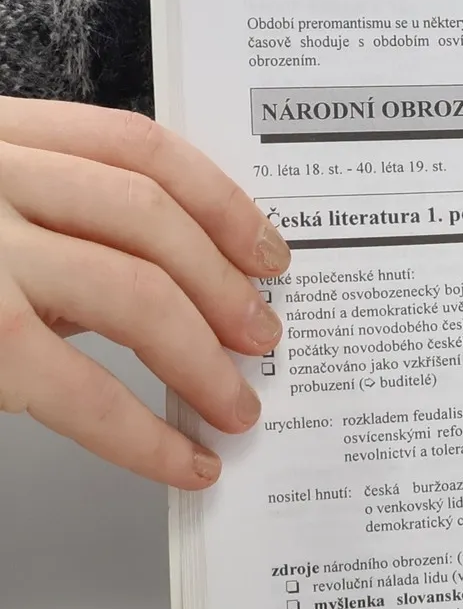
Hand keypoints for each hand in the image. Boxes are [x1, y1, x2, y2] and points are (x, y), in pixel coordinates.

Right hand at [0, 98, 288, 488]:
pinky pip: (77, 388)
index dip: (222, 200)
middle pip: (150, 217)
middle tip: (263, 339)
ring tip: (235, 404)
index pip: (137, 147)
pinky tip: (180, 461)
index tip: (268, 251)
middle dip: (225, 286)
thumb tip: (164, 297)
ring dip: (204, 357)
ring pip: (132, 290)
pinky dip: (143, 433)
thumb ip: (48, 228)